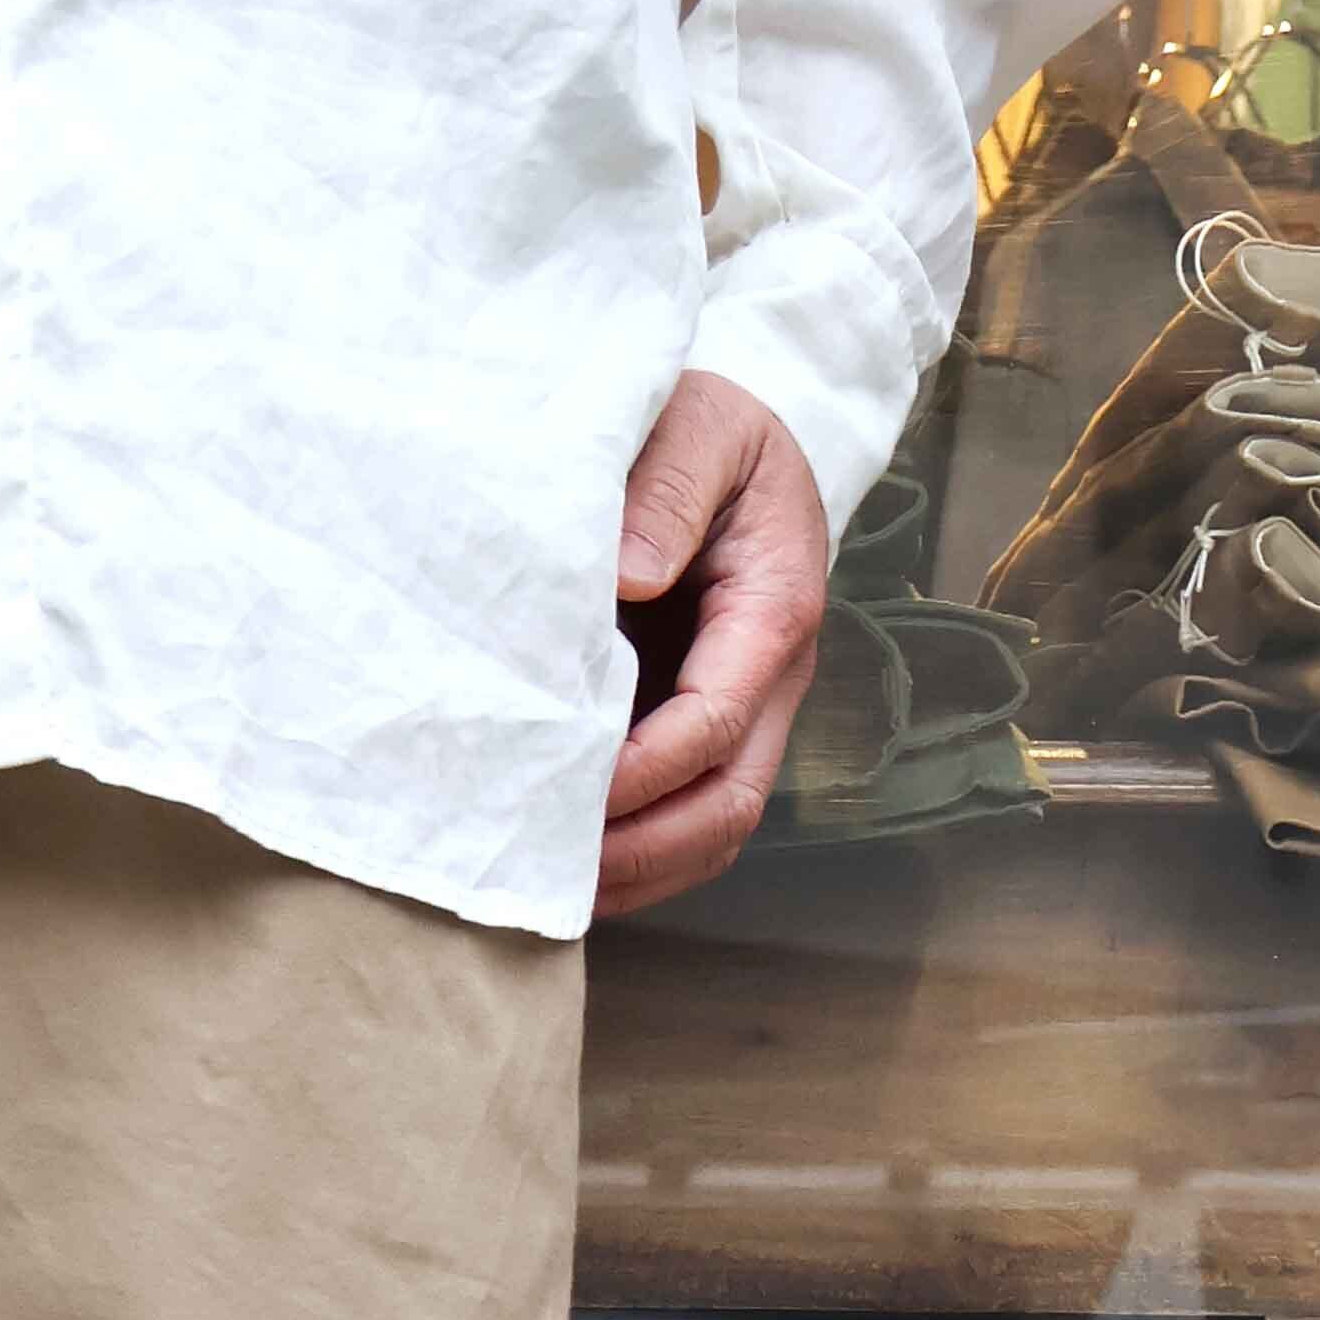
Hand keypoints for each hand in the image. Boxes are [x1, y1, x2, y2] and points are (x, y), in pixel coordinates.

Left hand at [595, 370, 829, 920]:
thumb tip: (626, 577)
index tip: (565, 789)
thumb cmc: (706, 428)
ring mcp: (742, 710)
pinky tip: (563, 869)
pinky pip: (682, 814)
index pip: (716, 720)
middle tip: (550, 876)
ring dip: (638, 871)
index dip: (644, 771)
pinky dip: (632, 856)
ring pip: (711, 828)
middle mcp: (770, 677)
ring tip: (547, 894)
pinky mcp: (702, 725)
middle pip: (727, 803)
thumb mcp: (698, 425)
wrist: (724, 436)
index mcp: (772, 608)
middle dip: (644, 850)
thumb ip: (667, 490)